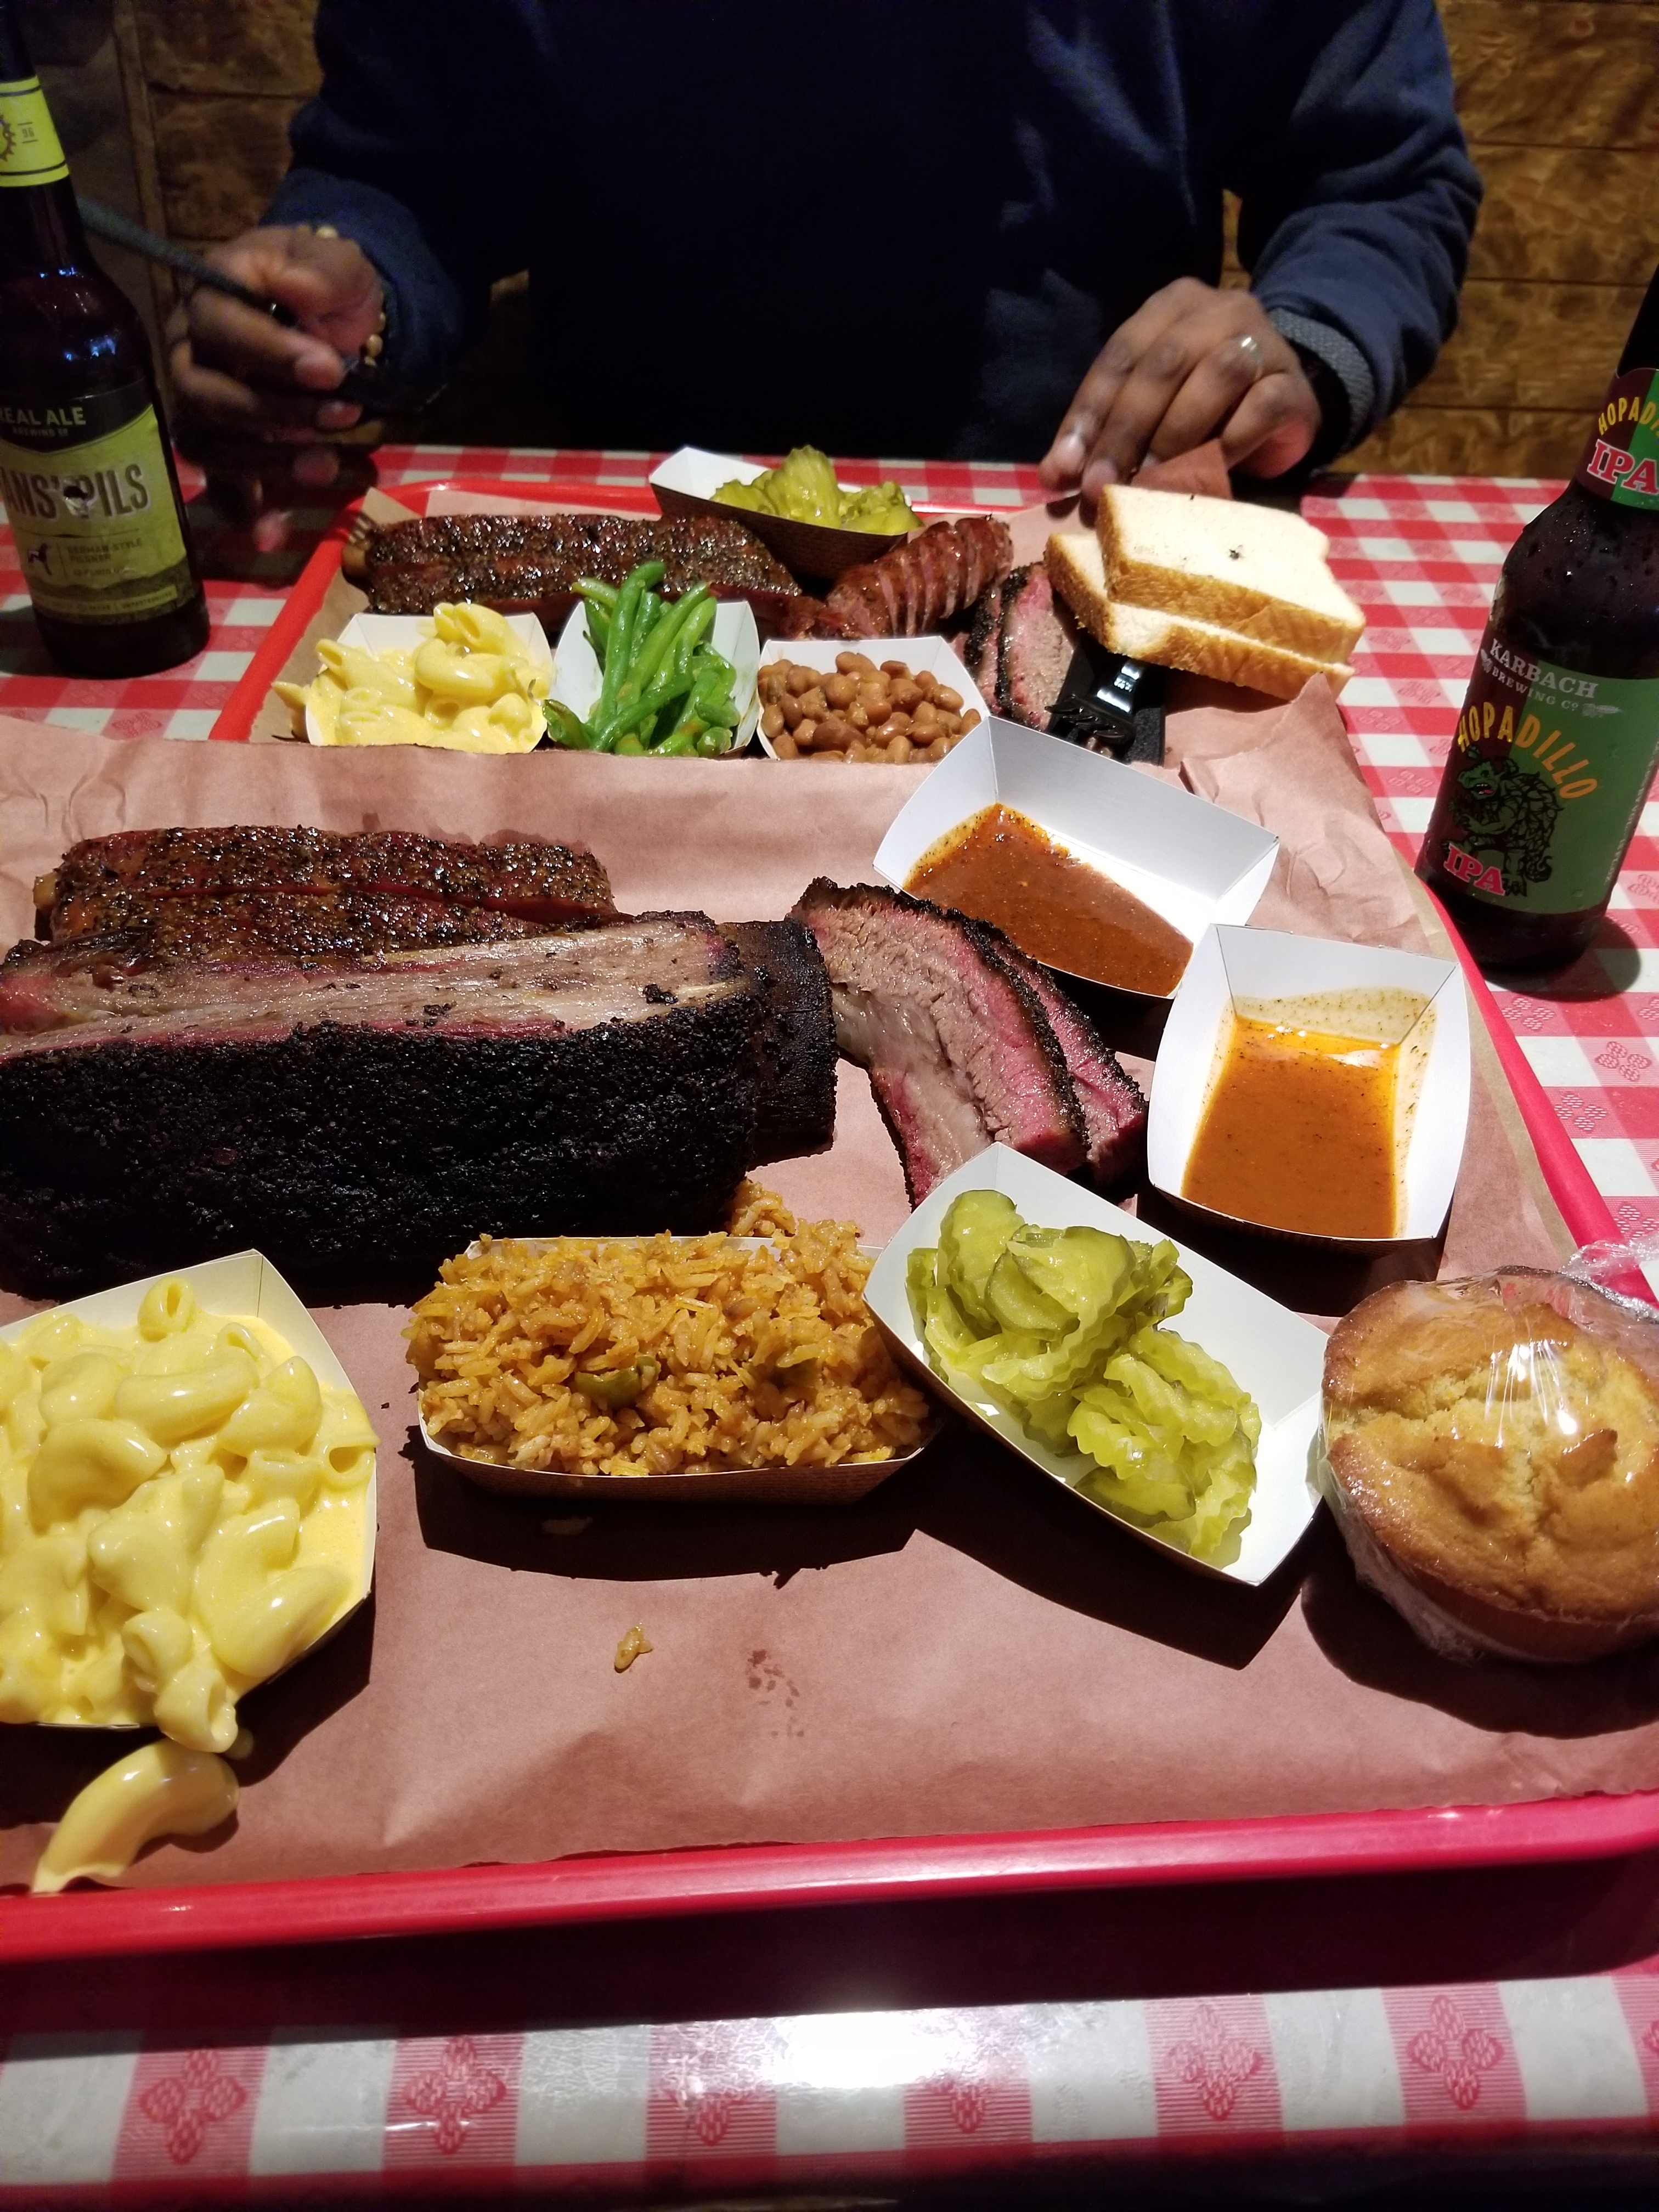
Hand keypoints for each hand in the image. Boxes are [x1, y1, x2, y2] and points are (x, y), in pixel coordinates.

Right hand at [167, 226, 384, 547]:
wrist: (331, 316)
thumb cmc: (324, 286)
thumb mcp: (336, 264)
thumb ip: (321, 272)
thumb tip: (297, 289)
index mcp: (210, 297)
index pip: (219, 326)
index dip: (271, 353)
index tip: (330, 369)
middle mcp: (189, 352)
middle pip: (205, 393)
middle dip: (274, 412)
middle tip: (341, 416)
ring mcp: (201, 403)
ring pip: (209, 443)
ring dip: (267, 461)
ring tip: (326, 467)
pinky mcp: (222, 446)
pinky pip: (219, 486)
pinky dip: (246, 513)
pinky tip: (273, 537)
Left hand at [1039, 279, 1321, 500]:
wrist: (1283, 402)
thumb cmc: (1203, 407)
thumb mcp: (1149, 410)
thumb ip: (1105, 431)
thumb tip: (1054, 477)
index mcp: (1171, 306)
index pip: (1120, 355)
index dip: (1089, 415)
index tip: (1064, 470)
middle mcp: (1218, 311)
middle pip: (1165, 363)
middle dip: (1126, 429)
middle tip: (1101, 486)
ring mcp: (1262, 341)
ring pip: (1217, 375)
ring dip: (1176, 434)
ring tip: (1149, 482)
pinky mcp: (1292, 384)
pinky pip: (1260, 408)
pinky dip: (1229, 443)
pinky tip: (1206, 473)